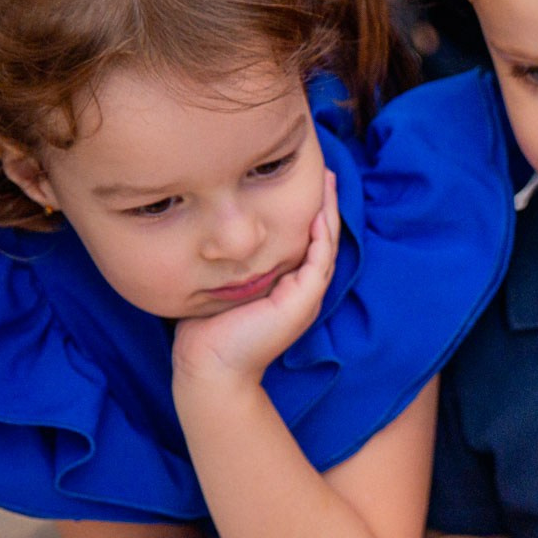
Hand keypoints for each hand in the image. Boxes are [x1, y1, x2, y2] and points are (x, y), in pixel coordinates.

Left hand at [173, 171, 339, 385]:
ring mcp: (305, 295)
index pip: (305, 240)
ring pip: (327, 244)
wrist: (210, 366)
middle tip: (327, 170)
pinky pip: (320, 259)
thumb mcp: (220, 284)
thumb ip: (228, 261)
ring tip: (330, 182)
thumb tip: (212, 232)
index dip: (308, 209)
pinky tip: (316, 209)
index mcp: (286, 285)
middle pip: (322, 237)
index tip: (302, 179)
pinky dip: (321, 233)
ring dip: (329, 211)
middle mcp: (301, 288)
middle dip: (324, 203)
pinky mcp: (302, 300)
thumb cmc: (207, 330)